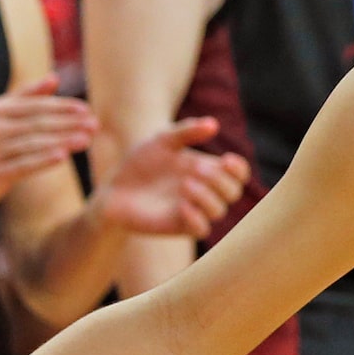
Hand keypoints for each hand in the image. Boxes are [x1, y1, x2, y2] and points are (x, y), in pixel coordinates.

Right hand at [0, 76, 97, 217]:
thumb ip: (25, 97)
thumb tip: (54, 77)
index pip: (34, 105)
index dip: (61, 106)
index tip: (86, 109)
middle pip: (37, 122)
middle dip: (68, 122)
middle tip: (94, 124)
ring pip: (33, 142)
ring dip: (62, 140)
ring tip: (86, 139)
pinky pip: (22, 165)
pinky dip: (42, 160)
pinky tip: (61, 157)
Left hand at [97, 114, 252, 241]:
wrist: (114, 189)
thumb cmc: (141, 163)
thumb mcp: (162, 141)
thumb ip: (187, 132)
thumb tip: (214, 124)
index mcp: (207, 170)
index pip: (238, 174)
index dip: (239, 169)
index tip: (226, 159)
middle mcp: (205, 192)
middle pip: (233, 193)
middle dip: (221, 180)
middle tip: (197, 169)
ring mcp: (194, 210)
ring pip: (219, 211)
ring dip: (207, 196)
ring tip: (185, 184)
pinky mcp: (180, 226)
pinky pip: (201, 229)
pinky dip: (196, 217)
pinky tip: (182, 205)